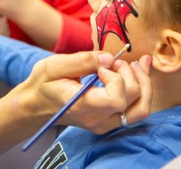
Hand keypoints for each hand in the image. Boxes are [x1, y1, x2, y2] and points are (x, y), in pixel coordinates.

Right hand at [11, 52, 151, 133]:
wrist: (36, 105)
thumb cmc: (43, 84)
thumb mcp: (53, 66)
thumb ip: (83, 60)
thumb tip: (110, 58)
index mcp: (83, 107)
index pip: (117, 99)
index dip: (116, 78)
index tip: (102, 67)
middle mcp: (98, 120)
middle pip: (133, 99)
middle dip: (130, 74)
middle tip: (115, 61)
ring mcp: (105, 123)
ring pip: (141, 109)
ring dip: (143, 83)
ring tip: (134, 64)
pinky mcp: (110, 121)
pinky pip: (136, 110)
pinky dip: (141, 90)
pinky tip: (135, 71)